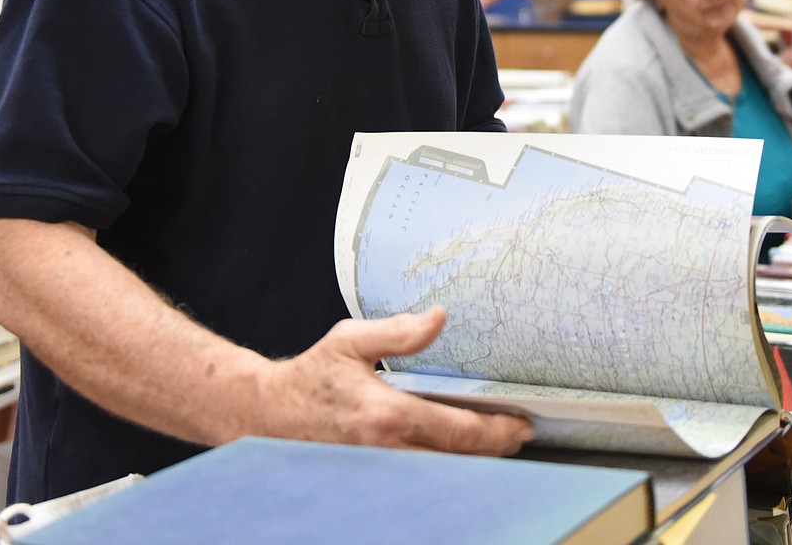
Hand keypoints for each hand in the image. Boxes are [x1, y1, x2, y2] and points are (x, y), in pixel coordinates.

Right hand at [253, 307, 533, 455]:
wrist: (270, 414)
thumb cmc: (313, 374)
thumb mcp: (351, 339)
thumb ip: (399, 332)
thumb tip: (439, 318)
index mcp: (385, 415)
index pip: (456, 430)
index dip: (494, 431)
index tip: (521, 425)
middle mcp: (386, 450)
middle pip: (457, 460)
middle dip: (493, 450)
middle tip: (520, 436)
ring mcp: (381, 469)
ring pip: (441, 472)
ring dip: (473, 461)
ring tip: (500, 443)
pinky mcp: (375, 474)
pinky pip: (422, 474)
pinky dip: (446, 464)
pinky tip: (461, 452)